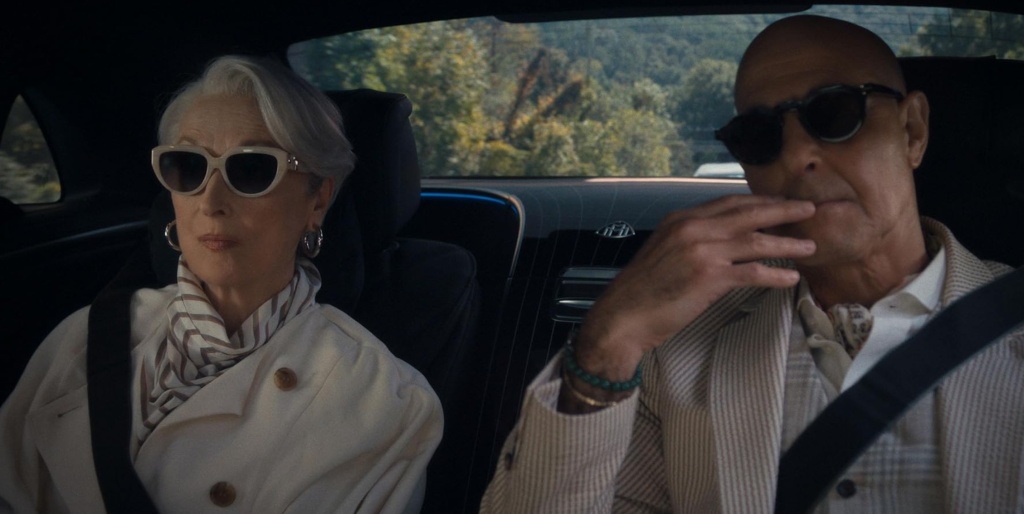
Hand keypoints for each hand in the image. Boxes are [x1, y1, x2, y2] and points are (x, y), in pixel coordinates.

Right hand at [574, 195, 815, 382]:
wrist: (622, 317)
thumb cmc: (641, 291)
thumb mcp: (663, 251)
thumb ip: (690, 239)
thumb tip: (720, 240)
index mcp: (681, 219)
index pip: (729, 202)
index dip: (760, 201)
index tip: (782, 203)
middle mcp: (693, 228)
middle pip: (749, 213)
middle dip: (783, 211)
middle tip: (809, 210)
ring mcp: (702, 251)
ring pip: (756, 241)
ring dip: (787, 244)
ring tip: (811, 247)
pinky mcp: (709, 277)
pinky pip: (752, 272)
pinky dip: (775, 275)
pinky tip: (791, 278)